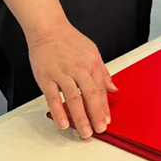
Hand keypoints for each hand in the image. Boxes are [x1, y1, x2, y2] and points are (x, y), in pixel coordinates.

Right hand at [27, 22, 116, 139]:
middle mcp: (79, 69)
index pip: (101, 90)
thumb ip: (103, 73)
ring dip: (81, 117)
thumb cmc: (70, 41)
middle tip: (99, 130)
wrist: (49, 29)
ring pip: (74, 98)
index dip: (104, 107)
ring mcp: (62, 73)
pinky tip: (63, 123)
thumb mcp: (93, 52)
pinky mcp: (46, 77)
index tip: (106, 121)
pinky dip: (58, 111)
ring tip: (85, 132)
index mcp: (92, 64)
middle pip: (91, 95)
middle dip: (96, 115)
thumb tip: (113, 88)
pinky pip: (53, 97)